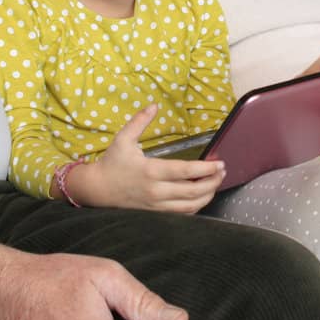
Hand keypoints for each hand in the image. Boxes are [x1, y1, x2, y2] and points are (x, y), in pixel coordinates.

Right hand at [69, 104, 225, 212]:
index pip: (187, 171)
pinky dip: (195, 207)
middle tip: (222, 172)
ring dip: (207, 195)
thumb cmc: (111, 163)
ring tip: (216, 184)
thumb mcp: (123, 138)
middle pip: (193, 190)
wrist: (97, 190)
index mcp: (151, 171)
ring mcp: (156, 205)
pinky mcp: (155, 214)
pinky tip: (201, 196)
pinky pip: (181, 214)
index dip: (207, 169)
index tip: (219, 163)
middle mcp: (156, 190)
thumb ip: (139, 121)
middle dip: (213, 182)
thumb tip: (154, 105)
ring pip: (190, 206)